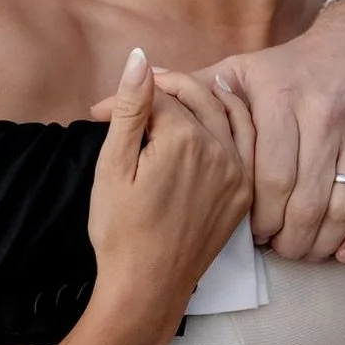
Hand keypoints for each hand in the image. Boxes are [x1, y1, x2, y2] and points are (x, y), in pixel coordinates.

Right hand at [88, 49, 252, 318]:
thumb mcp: (113, 166)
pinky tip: (220, 112)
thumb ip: (130, 107)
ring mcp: (238, 172)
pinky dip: (233, 120)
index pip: (158, 95)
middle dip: (166, 85)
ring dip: (204, 93)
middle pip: (198, 95)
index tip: (97, 111)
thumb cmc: (120, 230)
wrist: (148, 286)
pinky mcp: (244, 192)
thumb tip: (138, 58)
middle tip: (138, 89)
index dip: (125, 98)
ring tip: (180, 87)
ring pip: (228, 112)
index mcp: (185, 139)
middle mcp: (220, 149)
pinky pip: (247, 142)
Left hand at [212, 2, 344, 263]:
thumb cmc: (296, 67)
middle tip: (281, 250)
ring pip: (344, 208)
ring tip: (308, 251)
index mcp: (280, 97)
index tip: (254, 235)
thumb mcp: (240, 71)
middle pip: (304, 202)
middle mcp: (326, 111)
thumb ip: (188, 95)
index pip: (267, 181)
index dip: (259, 220)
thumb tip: (113, 104)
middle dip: (289, 240)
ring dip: (323, 243)